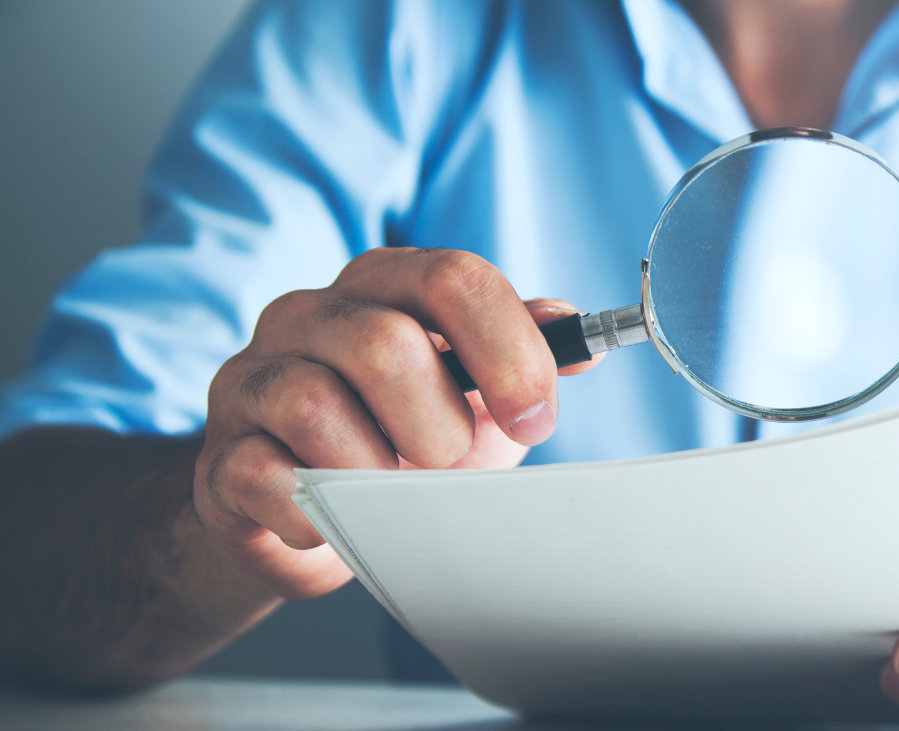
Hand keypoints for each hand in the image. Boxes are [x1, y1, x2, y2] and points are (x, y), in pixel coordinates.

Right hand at [193, 248, 601, 598]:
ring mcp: (252, 377)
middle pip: (385, 344)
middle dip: (438, 426)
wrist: (305, 517)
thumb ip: (525, 354)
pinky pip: (266, 476)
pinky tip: (334, 518)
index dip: (508, 352)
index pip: (454, 278)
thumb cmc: (402, 442)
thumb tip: (582, 332)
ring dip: (375, 471)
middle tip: (445, 461)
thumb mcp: (477, 395)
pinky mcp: (218, 454)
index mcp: (385, 283)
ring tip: (387, 489)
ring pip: (316, 406)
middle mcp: (310, 313)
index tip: (536, 419)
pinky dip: (318, 513)